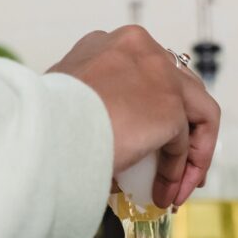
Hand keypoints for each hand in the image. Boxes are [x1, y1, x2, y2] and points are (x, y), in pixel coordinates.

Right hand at [48, 25, 219, 207]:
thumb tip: (107, 140)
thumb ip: (91, 108)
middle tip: (178, 167)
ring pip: (197, 112)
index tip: (151, 143)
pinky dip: (179, 171)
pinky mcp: (170, 106)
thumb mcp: (64, 104)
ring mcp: (159, 74)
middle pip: (181, 88)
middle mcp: (139, 48)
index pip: (149, 73)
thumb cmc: (41, 127)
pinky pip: (184, 144)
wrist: (42, 134)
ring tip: (178, 189)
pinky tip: (164, 192)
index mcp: (108, 45)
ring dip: (193, 154)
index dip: (156, 110)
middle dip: (186, 131)